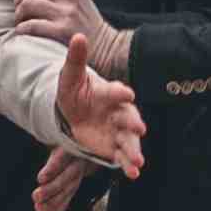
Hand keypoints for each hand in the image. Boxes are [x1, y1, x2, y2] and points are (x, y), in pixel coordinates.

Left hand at [4, 0, 129, 72]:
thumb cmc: (86, 25)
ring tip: (22, 22)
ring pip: (27, 3)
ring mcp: (67, 13)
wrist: (108, 48)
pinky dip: (22, 28)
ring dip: (19, 14)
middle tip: (20, 9)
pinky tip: (24, 32)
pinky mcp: (63, 31)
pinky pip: (32, 25)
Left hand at [29, 149, 97, 210]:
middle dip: (51, 190)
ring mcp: (77, 178)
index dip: (51, 169)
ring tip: (39, 209)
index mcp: (70, 150)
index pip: (61, 159)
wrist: (80, 150)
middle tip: (36, 197)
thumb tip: (39, 169)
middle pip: (65, 179)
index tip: (40, 179)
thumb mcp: (56, 142)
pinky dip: (55, 209)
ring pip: (67, 192)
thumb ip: (48, 153)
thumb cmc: (62, 146)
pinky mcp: (74, 188)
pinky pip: (67, 200)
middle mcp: (76, 164)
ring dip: (52, 203)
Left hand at [52, 50, 150, 182]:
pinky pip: (123, 157)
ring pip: (129, 141)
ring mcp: (117, 131)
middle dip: (134, 124)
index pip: (115, 92)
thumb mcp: (70, 77)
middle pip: (128, 118)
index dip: (121, 93)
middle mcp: (118, 112)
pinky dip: (128, 165)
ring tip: (139, 162)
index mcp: (108, 93)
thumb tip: (78, 37)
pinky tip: (133, 173)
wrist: (74, 112)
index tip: (128, 94)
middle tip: (140, 128)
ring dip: (135, 151)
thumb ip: (75, 59)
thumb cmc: (75, 92)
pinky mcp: (113, 147)